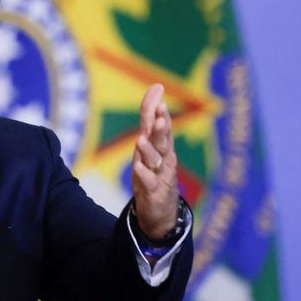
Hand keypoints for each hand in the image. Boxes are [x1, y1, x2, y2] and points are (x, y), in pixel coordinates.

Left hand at [131, 84, 179, 239]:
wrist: (161, 212)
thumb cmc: (154, 173)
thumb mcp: (149, 145)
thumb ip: (150, 120)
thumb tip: (155, 91)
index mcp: (160, 145)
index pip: (158, 122)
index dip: (156, 106)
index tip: (158, 88)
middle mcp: (162, 158)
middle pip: (162, 139)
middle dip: (160, 127)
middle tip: (160, 114)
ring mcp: (160, 175)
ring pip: (155, 160)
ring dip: (149, 149)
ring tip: (141, 140)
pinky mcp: (154, 192)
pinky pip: (149, 182)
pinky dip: (144, 175)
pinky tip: (137, 168)